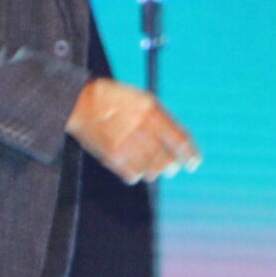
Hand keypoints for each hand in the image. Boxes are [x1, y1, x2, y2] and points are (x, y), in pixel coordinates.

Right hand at [66, 77, 199, 183]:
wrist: (81, 102)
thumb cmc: (116, 100)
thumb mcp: (143, 100)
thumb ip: (162, 119)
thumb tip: (181, 144)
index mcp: (152, 112)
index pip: (180, 141)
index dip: (190, 155)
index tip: (194, 164)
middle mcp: (142, 128)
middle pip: (168, 161)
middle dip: (171, 166)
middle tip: (170, 167)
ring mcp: (127, 144)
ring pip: (152, 172)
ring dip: (152, 170)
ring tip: (146, 162)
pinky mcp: (112, 156)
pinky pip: (133, 176)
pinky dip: (135, 174)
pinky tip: (131, 164)